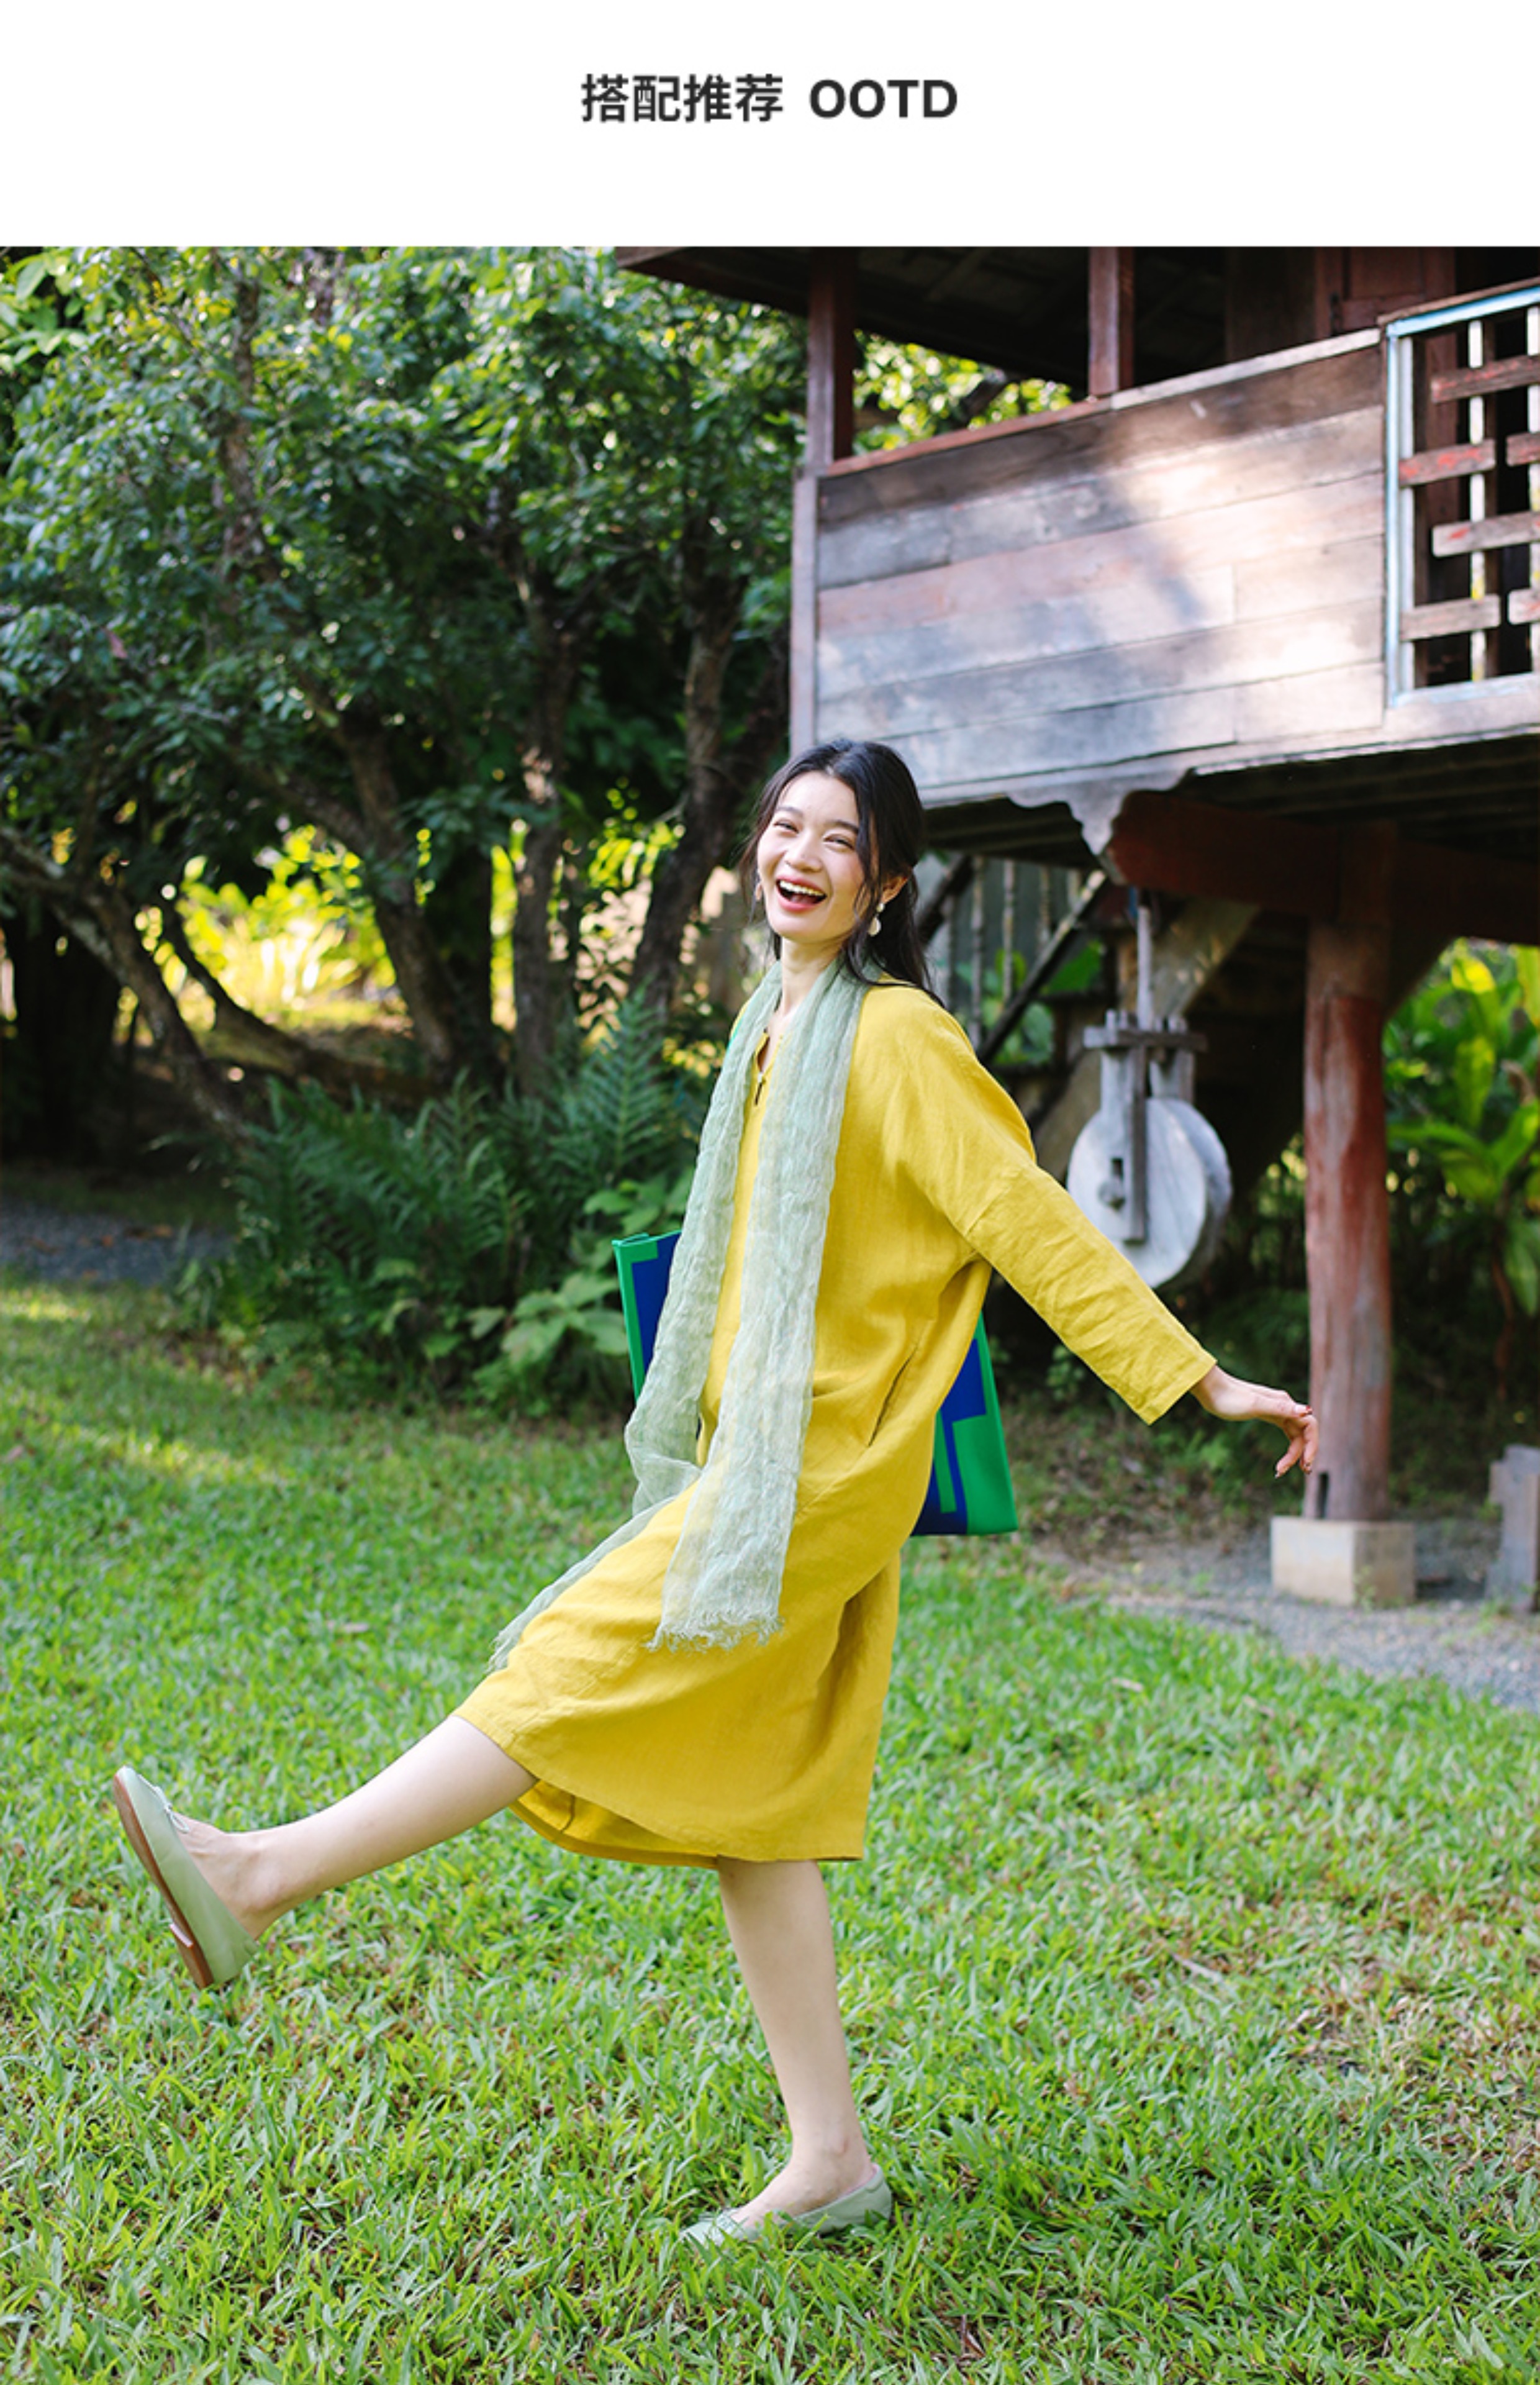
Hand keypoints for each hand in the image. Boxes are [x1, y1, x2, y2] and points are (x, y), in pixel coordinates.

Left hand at [1190, 1363, 1315, 1478]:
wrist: (1211, 1388)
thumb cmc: (1230, 1397)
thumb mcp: (1254, 1405)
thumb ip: (1281, 1408)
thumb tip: (1307, 1410)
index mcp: (1284, 1403)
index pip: (1310, 1425)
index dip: (1312, 1445)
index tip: (1305, 1464)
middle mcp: (1284, 1406)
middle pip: (1303, 1433)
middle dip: (1303, 1453)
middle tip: (1301, 1472)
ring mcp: (1276, 1410)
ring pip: (1294, 1434)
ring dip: (1295, 1453)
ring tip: (1287, 1471)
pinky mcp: (1267, 1414)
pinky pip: (1285, 1431)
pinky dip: (1287, 1446)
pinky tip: (1283, 1459)